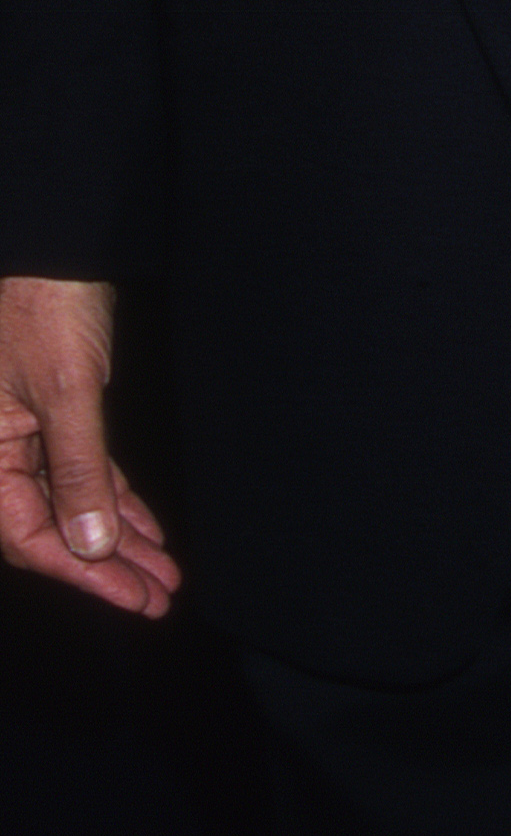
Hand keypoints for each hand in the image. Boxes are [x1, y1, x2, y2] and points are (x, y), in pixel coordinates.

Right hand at [0, 275, 178, 616]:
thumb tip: (90, 545)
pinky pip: (80, 470)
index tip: (134, 598)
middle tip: (158, 598)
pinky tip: (144, 529)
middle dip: (107, 565)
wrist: (56, 237)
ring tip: (163, 574)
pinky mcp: (50, 411)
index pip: (26, 535)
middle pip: (49, 527)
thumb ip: (77, 468)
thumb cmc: (47, 301)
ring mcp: (22, 431)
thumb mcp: (66, 388)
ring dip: (117, 538)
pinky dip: (113, 499)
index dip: (82, 573)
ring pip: (70, 501)